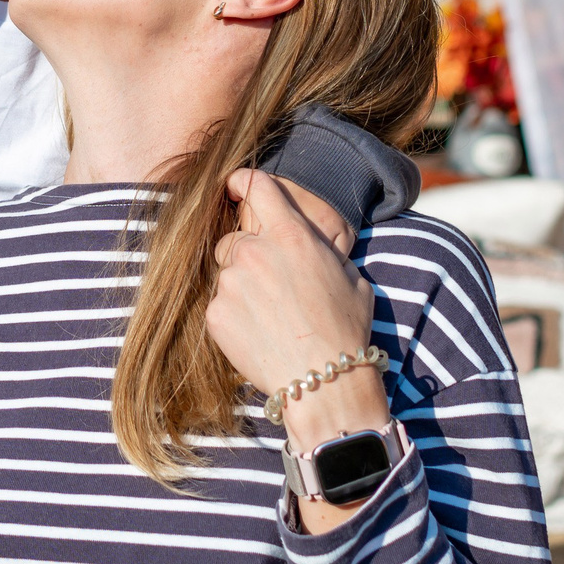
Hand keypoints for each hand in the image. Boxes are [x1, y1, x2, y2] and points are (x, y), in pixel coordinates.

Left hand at [206, 169, 389, 530]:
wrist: (324, 381)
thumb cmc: (345, 329)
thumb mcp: (348, 275)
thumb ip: (316, 248)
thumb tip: (304, 242)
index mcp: (291, 233)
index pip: (256, 185)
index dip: (241, 181)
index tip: (233, 186)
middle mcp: (254, 250)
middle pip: (233, 239)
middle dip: (246, 255)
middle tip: (270, 285)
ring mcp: (230, 282)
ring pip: (226, 275)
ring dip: (241, 288)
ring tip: (270, 319)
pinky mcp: (215, 314)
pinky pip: (219, 306)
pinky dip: (233, 317)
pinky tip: (259, 336)